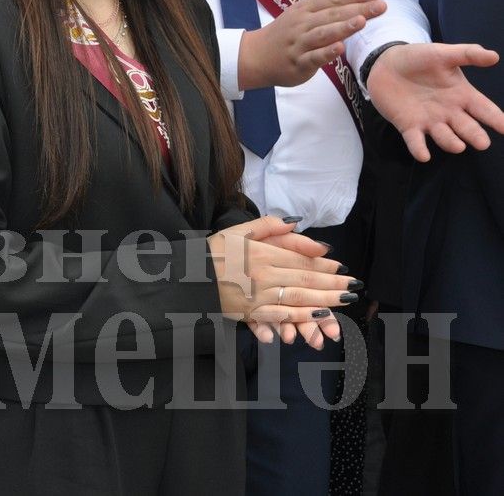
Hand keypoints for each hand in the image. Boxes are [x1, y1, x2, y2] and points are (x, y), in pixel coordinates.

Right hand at [209, 216, 352, 347]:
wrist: (188, 278)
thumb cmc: (213, 252)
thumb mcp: (238, 230)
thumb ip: (269, 225)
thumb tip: (298, 225)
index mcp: (261, 253)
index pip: (300, 259)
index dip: (323, 265)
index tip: (341, 268)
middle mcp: (263, 274)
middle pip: (305, 280)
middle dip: (332, 284)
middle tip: (353, 287)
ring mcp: (258, 296)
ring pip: (299, 298)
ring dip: (325, 301)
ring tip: (344, 302)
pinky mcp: (251, 313)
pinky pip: (281, 315)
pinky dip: (301, 317)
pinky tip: (317, 317)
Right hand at [237, 0, 385, 89]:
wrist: (256, 56)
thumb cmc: (286, 31)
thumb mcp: (303, 7)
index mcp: (305, 8)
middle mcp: (302, 23)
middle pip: (331, 14)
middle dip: (357, 9)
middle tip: (381, 5)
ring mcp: (299, 43)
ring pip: (322, 34)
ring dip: (342, 27)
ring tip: (361, 21)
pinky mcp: (298, 63)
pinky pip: (312, 58)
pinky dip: (325, 53)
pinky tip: (339, 48)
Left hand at [366, 42, 503, 160]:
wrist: (385, 63)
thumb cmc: (418, 59)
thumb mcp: (443, 54)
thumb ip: (467, 54)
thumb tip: (494, 56)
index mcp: (462, 95)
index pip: (484, 109)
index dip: (496, 119)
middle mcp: (449, 112)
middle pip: (467, 127)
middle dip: (474, 135)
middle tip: (482, 143)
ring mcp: (429, 121)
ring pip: (444, 136)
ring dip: (451, 142)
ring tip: (458, 147)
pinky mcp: (409, 126)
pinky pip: (415, 140)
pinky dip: (419, 148)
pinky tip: (423, 156)